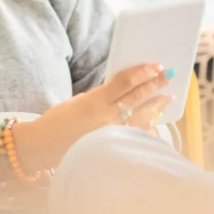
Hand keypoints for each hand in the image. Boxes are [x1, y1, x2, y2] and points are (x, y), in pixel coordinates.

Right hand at [16, 63, 174, 170]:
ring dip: (156, 105)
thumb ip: (102, 95)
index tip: (155, 66)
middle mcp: (107, 118)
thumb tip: (124, 89)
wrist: (44, 146)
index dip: (142, 73)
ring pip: (143, 117)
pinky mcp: (114, 147)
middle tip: (169, 74)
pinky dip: (148, 125)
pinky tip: (155, 119)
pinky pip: (137, 134)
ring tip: (167, 96)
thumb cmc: (57, 121)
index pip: (125, 83)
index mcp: (95, 102)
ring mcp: (113, 134)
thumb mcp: (78, 100)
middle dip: (156, 84)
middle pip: (138, 97)